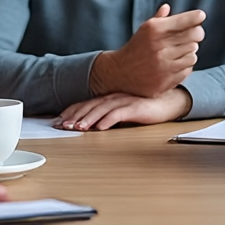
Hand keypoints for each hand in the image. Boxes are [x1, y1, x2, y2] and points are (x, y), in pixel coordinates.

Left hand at [54, 87, 192, 130]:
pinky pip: (119, 113)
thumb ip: (106, 116)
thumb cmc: (143, 109)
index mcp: (108, 98)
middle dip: (74, 116)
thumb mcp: (121, 113)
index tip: (57, 122)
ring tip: (78, 128)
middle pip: (89, 105)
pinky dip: (109, 120)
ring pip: (102, 109)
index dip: (70, 112)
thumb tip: (88, 128)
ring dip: (88, 118)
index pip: (84, 104)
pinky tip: (100, 127)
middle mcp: (113, 97)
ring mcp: (124, 100)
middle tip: (62, 126)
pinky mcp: (136, 107)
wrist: (168, 103)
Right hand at [89, 4, 203, 97]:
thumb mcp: (144, 30)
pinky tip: (177, 63)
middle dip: (196, 33)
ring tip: (181, 51)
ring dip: (190, 51)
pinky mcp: (166, 80)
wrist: (119, 73)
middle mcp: (159, 46)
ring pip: (193, 53)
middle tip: (194, 35)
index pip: (185, 20)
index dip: (196, 17)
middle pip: (194, 36)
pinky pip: (188, 69)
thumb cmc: (136, 48)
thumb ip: (159, 19)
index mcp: (154, 29)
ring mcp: (163, 65)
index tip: (201, 16)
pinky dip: (185, 65)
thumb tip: (167, 7)